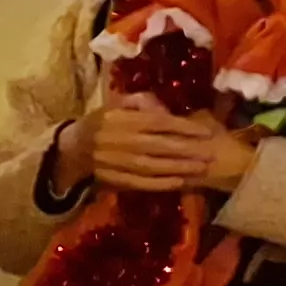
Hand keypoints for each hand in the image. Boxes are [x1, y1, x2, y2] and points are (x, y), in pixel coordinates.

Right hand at [87, 95, 229, 193]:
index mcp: (122, 118)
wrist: (74, 146)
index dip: (184, 127)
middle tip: (211, 154)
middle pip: (158, 146)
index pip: (158, 122)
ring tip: (201, 168)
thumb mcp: (120, 103)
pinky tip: (179, 182)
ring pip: (151, 166)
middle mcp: (119, 139)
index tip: (206, 132)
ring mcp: (114, 161)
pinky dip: (159, 183)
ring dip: (178, 168)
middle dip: (187, 151)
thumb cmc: (105, 121)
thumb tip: (167, 111)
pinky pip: (138, 182)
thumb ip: (144, 101)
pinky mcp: (112, 177)